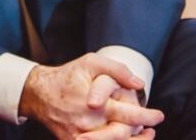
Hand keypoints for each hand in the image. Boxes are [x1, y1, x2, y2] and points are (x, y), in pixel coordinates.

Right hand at [18, 53, 163, 139]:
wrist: (37, 93)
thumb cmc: (66, 76)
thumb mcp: (89, 63)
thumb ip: (116, 70)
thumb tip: (139, 84)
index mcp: (95, 105)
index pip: (130, 116)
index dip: (148, 117)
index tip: (159, 115)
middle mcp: (89, 124)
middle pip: (124, 136)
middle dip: (143, 136)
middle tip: (152, 130)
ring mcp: (80, 136)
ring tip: (144, 137)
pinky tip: (123, 139)